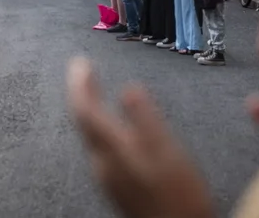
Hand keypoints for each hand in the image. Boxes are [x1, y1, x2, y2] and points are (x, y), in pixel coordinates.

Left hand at [67, 58, 215, 217]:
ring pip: (90, 134)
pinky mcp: (117, 185)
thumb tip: (129, 88)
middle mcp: (104, 163)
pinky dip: (99, 125)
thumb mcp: (167, 150)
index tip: (80, 63)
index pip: (85, 110)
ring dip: (89, 108)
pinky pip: (99, 147)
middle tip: (84, 70)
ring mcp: (108, 176)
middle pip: (83, 121)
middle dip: (83, 92)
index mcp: (114, 148)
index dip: (80, 83)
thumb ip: (145, 118)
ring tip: (92, 89)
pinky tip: (109, 125)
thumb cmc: (179, 196)